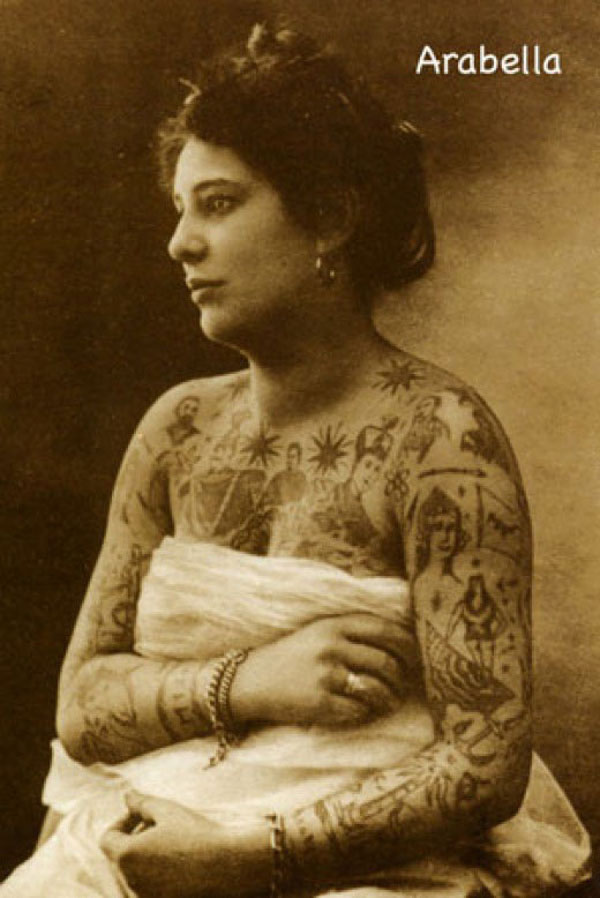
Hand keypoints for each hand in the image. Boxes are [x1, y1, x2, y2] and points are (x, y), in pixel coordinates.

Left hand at [100, 790, 269, 897]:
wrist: (232, 868)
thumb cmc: (199, 835)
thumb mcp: (168, 811)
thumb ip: (141, 803)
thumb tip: (126, 795)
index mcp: (127, 857)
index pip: (107, 838)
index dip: (122, 822)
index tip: (144, 814)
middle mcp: (130, 883)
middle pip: (122, 857)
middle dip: (136, 838)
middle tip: (165, 825)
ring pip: (136, 874)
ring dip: (147, 856)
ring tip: (177, 844)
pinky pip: (151, 888)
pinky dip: (159, 875)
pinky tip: (183, 863)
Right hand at [231, 613, 418, 728]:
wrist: (251, 680)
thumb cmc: (292, 656)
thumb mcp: (319, 632)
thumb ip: (353, 631)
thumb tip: (400, 642)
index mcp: (334, 625)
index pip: (385, 631)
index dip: (407, 645)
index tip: (414, 657)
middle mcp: (332, 646)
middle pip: (386, 662)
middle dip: (400, 678)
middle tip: (402, 687)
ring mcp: (325, 675)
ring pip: (377, 689)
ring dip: (389, 699)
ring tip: (389, 702)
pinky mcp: (319, 703)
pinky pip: (358, 712)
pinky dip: (366, 715)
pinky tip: (363, 713)